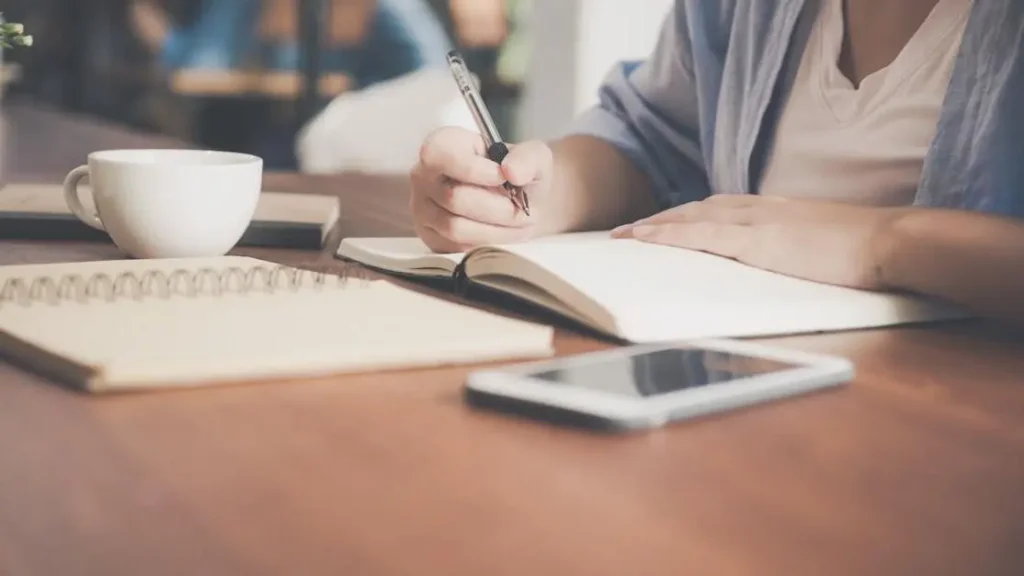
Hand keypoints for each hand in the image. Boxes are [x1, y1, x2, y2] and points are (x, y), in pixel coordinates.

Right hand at [410, 127, 553, 252]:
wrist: (518, 202)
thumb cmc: (518, 175)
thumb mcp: (533, 157)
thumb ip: (527, 158)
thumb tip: (511, 171)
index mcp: (442, 145)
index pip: (442, 157)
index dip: (475, 171)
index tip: (503, 177)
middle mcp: (423, 176)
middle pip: (453, 198)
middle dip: (496, 207)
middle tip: (519, 208)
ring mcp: (422, 209)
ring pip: (455, 227)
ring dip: (494, 229)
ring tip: (514, 222)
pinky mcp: (430, 237)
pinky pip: (455, 248)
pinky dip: (485, 244)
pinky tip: (500, 233)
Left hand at [611, 195, 907, 288]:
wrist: (889, 241)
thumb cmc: (863, 249)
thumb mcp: (818, 245)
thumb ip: (793, 248)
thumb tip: (779, 262)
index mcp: (774, 210)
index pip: (719, 209)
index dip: (687, 217)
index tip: (662, 225)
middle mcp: (759, 208)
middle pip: (697, 208)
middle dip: (661, 219)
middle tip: (628, 231)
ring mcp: (757, 221)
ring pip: (691, 217)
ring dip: (655, 225)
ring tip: (625, 235)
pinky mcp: (757, 240)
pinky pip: (700, 234)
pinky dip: (668, 234)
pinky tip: (644, 238)